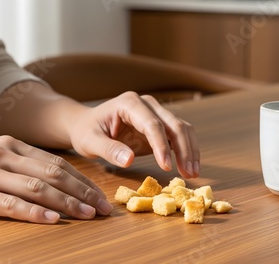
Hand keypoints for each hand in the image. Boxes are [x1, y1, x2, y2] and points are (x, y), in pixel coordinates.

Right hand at [0, 136, 111, 223]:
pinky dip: (34, 212)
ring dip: (67, 203)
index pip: (56, 163)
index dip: (82, 180)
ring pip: (36, 188)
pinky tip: (53, 219)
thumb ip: (22, 164)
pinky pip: (9, 204)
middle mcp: (3, 154)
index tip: (100, 195)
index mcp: (11, 145)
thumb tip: (58, 181)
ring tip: (88, 215)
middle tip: (103, 208)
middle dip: (83, 192)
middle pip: (53, 174)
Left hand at [69, 92, 199, 177]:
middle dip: (184, 149)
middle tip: (189, 174)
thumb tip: (129, 160)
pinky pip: (179, 136)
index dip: (161, 146)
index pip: (152, 124)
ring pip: (181, 129)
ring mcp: (156, 112)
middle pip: (174, 124)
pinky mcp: (160, 125)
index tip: (167, 167)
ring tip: (192, 174)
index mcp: (129, 103)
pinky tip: (189, 168)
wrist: (86, 124)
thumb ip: (108, 149)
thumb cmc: (86, 131)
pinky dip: (186, 151)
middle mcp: (147, 104)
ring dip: (190, 151)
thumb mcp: (89, 142)